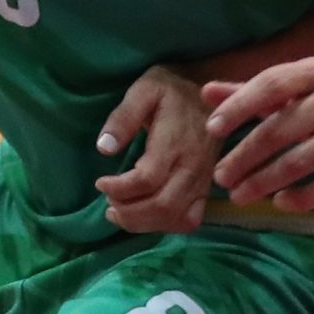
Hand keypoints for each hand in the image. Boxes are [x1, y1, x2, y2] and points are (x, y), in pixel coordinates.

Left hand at [94, 66, 214, 233]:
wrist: (213, 88)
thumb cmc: (173, 88)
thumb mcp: (144, 89)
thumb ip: (123, 117)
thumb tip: (104, 148)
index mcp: (175, 142)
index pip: (147, 180)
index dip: (119, 189)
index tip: (100, 183)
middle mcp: (192, 166)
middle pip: (162, 206)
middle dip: (129, 213)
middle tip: (107, 205)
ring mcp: (203, 179)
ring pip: (176, 218)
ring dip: (144, 223)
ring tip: (120, 212)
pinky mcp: (207, 186)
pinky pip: (191, 219)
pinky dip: (167, 225)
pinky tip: (147, 215)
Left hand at [202, 57, 313, 213]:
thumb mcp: (294, 90)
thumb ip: (251, 92)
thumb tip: (206, 93)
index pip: (271, 84)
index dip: (239, 106)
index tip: (212, 129)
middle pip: (281, 128)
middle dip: (245, 155)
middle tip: (221, 177)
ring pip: (302, 160)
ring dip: (265, 181)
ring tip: (240, 195)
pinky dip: (303, 197)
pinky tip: (280, 203)